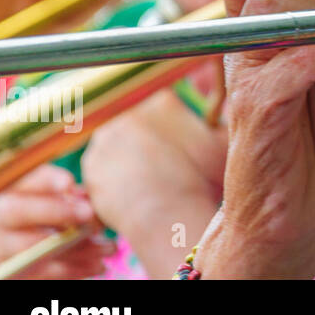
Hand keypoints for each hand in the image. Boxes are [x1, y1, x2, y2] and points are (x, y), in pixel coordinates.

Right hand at [0, 165, 113, 278]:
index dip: (44, 180)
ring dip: (76, 247)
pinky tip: (99, 265)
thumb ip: (77, 198)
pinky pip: (44, 273)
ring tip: (109, 247)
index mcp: (15, 193)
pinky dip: (75, 269)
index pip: (22, 180)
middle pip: (18, 211)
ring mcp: (4, 248)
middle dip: (55, 211)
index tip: (69, 183)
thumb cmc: (64, 216)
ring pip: (34, 247)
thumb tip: (90, 201)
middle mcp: (2, 219)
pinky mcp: (15, 273)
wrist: (43, 252)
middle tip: (89, 213)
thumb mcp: (69, 203)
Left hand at [80, 81, 225, 276]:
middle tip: (164, 169)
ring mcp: (107, 135)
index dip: (173, 130)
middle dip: (149, 143)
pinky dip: (114, 180)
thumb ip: (222, 121)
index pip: (165, 108)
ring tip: (149, 185)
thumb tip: (223, 113)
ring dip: (129, 160)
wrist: (166, 213)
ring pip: (121, 146)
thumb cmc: (201, 180)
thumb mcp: (222, 144)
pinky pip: (103, 169)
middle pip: (141, 125)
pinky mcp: (91, 162)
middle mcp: (131, 111)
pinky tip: (132, 194)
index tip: (180, 149)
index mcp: (164, 101)